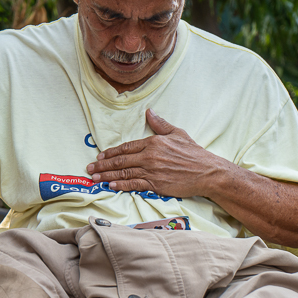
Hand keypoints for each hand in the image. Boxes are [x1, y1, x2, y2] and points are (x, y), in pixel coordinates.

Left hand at [86, 109, 218, 197]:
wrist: (207, 172)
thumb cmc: (194, 153)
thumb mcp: (177, 133)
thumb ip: (160, 124)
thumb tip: (149, 112)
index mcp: (153, 142)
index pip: (126, 147)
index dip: (111, 152)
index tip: (100, 156)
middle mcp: (149, 156)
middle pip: (120, 160)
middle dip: (103, 165)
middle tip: (90, 168)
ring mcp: (151, 171)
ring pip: (123, 173)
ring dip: (107, 176)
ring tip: (94, 178)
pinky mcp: (155, 184)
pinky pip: (134, 185)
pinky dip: (120, 185)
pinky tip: (110, 186)